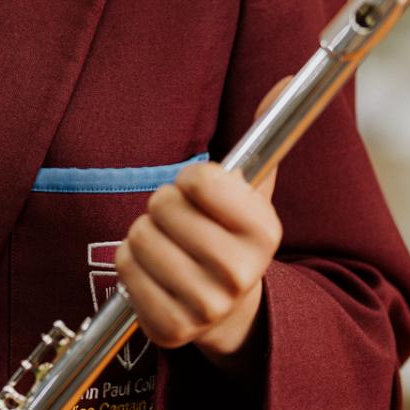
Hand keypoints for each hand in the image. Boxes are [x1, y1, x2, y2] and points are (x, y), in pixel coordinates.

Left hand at [114, 75, 290, 368]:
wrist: (229, 313)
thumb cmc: (232, 236)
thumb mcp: (254, 190)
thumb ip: (265, 133)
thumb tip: (285, 80)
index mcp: (265, 232)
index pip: (201, 180)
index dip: (191, 179)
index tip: (199, 191)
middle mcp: (240, 273)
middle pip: (164, 207)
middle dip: (163, 206)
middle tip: (179, 221)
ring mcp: (206, 307)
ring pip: (139, 238)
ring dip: (144, 234)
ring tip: (166, 245)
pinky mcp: (171, 329)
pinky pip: (124, 272)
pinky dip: (130, 265)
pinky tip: (153, 271)